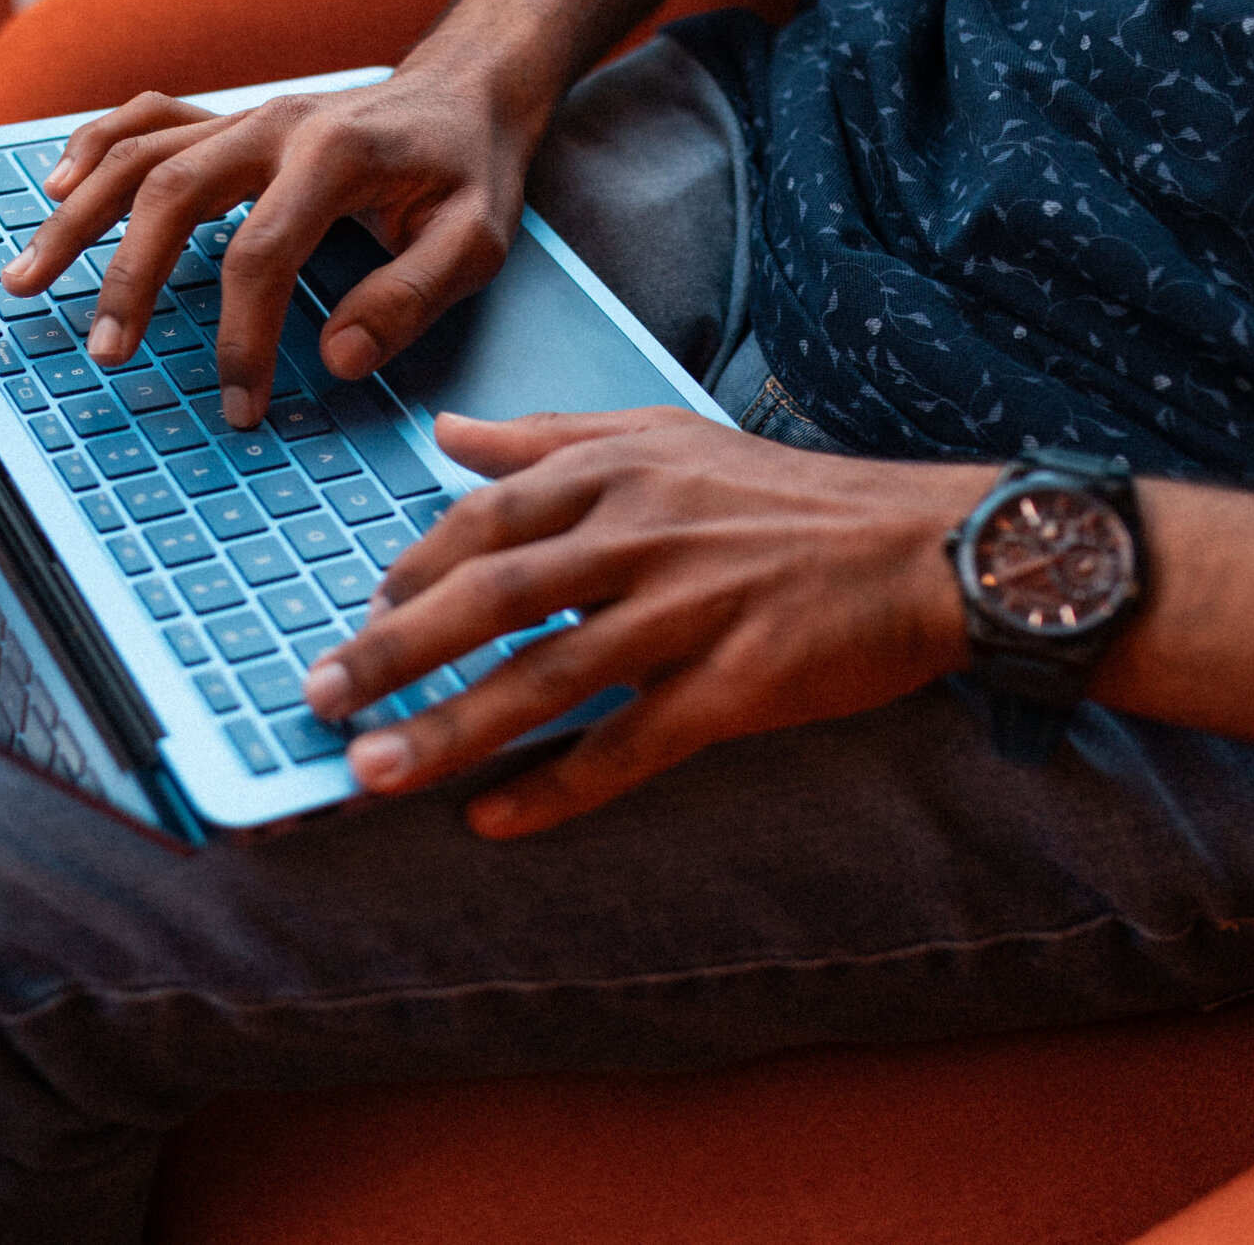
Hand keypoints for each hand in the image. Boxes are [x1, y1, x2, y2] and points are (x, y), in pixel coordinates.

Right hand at [0, 73, 534, 426]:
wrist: (466, 88)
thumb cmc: (470, 169)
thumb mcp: (477, 239)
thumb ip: (412, 298)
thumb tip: (335, 360)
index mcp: (334, 155)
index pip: (260, 254)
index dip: (241, 336)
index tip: (239, 404)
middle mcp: (273, 124)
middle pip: (169, 193)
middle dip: (127, 277)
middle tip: (104, 352)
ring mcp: (243, 116)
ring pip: (137, 155)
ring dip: (74, 218)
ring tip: (22, 282)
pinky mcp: (227, 120)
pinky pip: (142, 120)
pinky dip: (92, 149)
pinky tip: (54, 190)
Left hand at [301, 407, 991, 836]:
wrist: (932, 545)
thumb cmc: (789, 496)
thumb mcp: (664, 436)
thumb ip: (549, 437)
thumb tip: (447, 433)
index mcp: (617, 473)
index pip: (483, 523)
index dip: (411, 575)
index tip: (357, 617)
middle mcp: (642, 535)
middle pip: (491, 598)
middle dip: (393, 652)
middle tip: (321, 700)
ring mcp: (690, 611)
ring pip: (546, 677)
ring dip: (452, 729)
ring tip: (373, 771)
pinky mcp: (738, 683)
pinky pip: (631, 744)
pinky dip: (558, 786)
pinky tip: (494, 820)